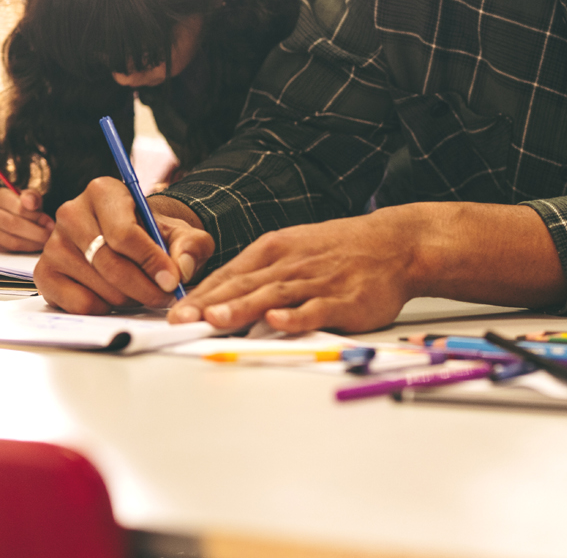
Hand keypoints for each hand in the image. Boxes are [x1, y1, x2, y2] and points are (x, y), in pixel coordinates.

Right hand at [0, 187, 51, 251]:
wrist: (6, 212)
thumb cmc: (20, 203)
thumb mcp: (27, 195)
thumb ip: (32, 197)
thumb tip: (32, 204)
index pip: (16, 207)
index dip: (35, 216)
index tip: (50, 222)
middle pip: (12, 225)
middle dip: (36, 231)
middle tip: (50, 233)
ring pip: (11, 241)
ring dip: (33, 242)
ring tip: (46, 240)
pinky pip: (11, 250)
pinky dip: (27, 248)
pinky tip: (37, 244)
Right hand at [35, 177, 211, 314]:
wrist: (129, 242)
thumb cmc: (152, 234)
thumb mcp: (181, 233)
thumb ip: (190, 247)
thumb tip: (180, 269)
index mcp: (102, 191)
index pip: (123, 234)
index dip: (151, 262)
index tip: (172, 281)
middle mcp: (71, 213)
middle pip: (109, 263)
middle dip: (143, 287)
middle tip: (163, 297)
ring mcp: (53, 243)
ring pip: (98, 287)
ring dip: (127, 299)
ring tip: (140, 291)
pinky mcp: (45, 273)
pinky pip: (78, 304)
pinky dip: (103, 308)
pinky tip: (113, 296)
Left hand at [166, 212, 411, 332]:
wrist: (393, 245)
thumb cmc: (338, 251)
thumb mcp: (293, 250)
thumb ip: (260, 275)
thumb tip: (222, 298)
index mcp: (273, 250)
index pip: (229, 275)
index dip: (200, 295)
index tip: (173, 312)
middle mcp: (289, 264)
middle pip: (243, 285)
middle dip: (208, 304)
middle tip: (179, 320)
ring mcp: (315, 281)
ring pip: (272, 294)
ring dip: (242, 307)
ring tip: (214, 319)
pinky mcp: (342, 300)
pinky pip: (315, 308)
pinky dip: (295, 315)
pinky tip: (277, 321)